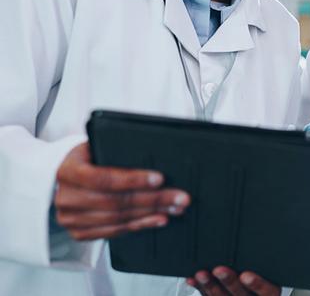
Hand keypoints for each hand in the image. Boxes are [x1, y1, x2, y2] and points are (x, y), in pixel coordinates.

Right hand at [54, 142, 190, 240]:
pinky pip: (114, 232)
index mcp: (68, 171)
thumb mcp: (94, 147)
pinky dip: (140, 225)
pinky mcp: (79, 233)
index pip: (103, 179)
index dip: (133, 180)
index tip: (160, 178)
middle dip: (153, 200)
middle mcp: (66, 198)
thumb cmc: (84, 158)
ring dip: (151, 214)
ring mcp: (71, 219)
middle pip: (115, 202)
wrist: (58, 177)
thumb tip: (155, 155)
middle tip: (180, 197)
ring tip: (175, 208)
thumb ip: (115, 151)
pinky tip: (159, 219)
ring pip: (118, 219)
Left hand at [187, 267, 279, 295]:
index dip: (257, 284)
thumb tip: (256, 235)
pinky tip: (193, 279)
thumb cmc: (261, 268)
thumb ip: (260, 258)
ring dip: (210, 285)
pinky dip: (200, 288)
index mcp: (269, 291)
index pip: (266, 291)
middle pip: (240, 294)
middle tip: (219, 269)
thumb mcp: (267, 266)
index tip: (246, 275)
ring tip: (201, 273)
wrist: (250, 285)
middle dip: (228, 282)